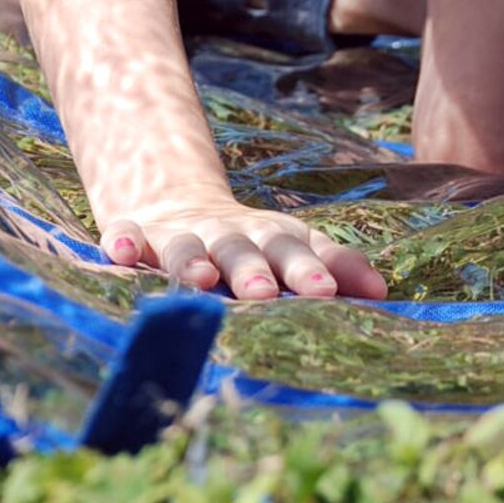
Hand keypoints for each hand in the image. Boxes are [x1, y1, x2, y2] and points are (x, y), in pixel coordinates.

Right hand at [101, 191, 387, 300]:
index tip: (328, 294)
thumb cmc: (253, 245)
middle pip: (244, 248)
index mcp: (272, 237)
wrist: (185, 208)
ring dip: (192, 261)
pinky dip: (122, 241)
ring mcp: (181, 233)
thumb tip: (384, 292)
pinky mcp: (138, 234)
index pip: (296, 250)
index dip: (311, 270)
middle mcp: (229, 232)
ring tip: (199, 281)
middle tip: (265, 294)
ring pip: (187, 245)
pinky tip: (119, 253)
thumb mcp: (293, 249)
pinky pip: (126, 234)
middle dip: (254, 270)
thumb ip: (336, 266)